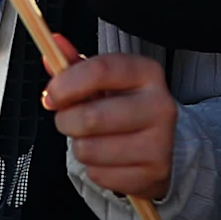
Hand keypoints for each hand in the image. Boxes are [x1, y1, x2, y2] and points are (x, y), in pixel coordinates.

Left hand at [43, 39, 173, 202]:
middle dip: (66, 120)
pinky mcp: (153, 174)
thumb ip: (77, 64)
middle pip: (91, 117)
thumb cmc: (127, 105)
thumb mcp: (107, 80)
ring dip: (79, 146)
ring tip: (91, 139)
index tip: (50, 95)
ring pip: (90, 150)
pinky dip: (94, 169)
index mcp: (147, 72)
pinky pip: (99, 175)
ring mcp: (160, 143)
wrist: (169, 142)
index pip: (100, 71)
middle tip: (67, 120)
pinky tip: (107, 159)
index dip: (66, 84)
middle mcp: (159, 105)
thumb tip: (54, 44)